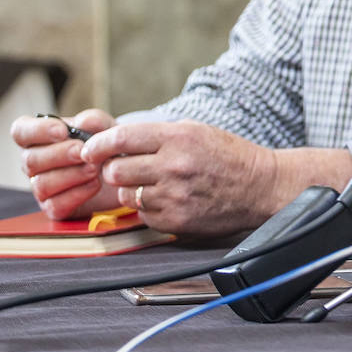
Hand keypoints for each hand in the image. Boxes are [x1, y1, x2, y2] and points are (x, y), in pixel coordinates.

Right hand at [12, 109, 120, 219]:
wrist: (124, 170)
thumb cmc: (106, 145)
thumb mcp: (105, 127)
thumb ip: (94, 120)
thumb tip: (83, 122)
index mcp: (39, 138)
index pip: (20, 131)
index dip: (36, 130)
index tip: (62, 130)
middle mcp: (35, 162)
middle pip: (30, 160)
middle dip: (58, 155)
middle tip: (81, 151)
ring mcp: (42, 186)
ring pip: (41, 184)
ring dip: (70, 175)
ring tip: (94, 168)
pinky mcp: (54, 207)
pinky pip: (56, 205)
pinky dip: (77, 194)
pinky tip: (95, 184)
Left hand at [73, 121, 351, 237]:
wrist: (262, 186)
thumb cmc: (229, 156)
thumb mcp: (197, 132)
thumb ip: (157, 136)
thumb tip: (113, 143)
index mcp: (179, 137)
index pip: (121, 138)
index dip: (97, 145)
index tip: (89, 150)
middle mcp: (175, 165)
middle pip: (115, 170)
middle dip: (115, 170)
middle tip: (127, 169)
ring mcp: (175, 195)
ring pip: (126, 194)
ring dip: (134, 190)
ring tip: (156, 185)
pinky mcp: (177, 220)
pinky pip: (143, 214)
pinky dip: (151, 208)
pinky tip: (171, 200)